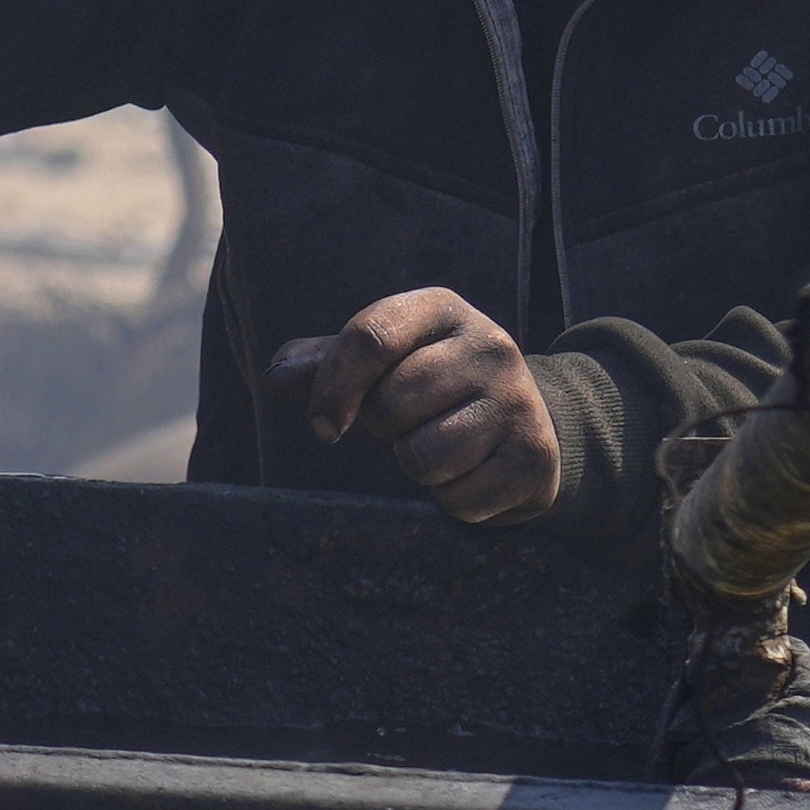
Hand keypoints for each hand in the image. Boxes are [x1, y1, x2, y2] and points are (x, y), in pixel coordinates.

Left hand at [269, 290, 562, 523]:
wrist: (522, 424)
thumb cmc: (428, 386)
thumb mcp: (380, 362)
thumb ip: (322, 364)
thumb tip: (275, 379)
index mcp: (441, 309)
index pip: (370, 337)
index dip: (333, 387)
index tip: (323, 427)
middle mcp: (490, 345)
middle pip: (391, 404)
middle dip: (384, 429)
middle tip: (408, 424)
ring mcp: (518, 401)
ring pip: (424, 457)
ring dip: (418, 468)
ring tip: (438, 447)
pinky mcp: (534, 457)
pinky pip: (460, 499)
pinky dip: (451, 500)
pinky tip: (469, 474)